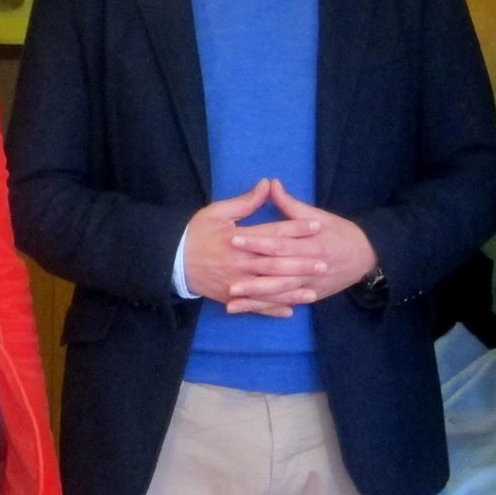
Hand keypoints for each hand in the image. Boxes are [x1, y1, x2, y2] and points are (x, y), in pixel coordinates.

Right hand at [185, 179, 324, 316]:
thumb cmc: (195, 233)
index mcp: (238, 240)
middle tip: (324, 263)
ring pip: (269, 288)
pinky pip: (255, 305)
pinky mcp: (230, 297)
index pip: (273, 233)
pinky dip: (272, 309)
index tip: (317, 227)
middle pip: (276, 263)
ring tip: (313, 290)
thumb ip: (245, 202)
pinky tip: (290, 309)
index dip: (296, 229)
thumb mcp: (217, 212)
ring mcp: (236, 283)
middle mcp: (240, 263)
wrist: (171, 260)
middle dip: (301, 263)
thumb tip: (268, 185)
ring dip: (292, 290)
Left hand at [225, 179, 376, 310]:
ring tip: (232, 299)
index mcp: (311, 244)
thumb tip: (270, 184)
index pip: (279, 244)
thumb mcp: (319, 216)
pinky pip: (286, 303)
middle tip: (227, 279)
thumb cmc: (339, 232)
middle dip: (252, 278)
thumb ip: (291, 204)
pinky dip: (267, 308)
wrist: (367, 256)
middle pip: (278, 273)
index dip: (257, 242)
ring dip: (256, 298)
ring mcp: (310, 285)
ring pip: (280, 293)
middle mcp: (310, 268)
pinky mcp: (310, 296)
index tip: (234, 239)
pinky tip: (248, 310)